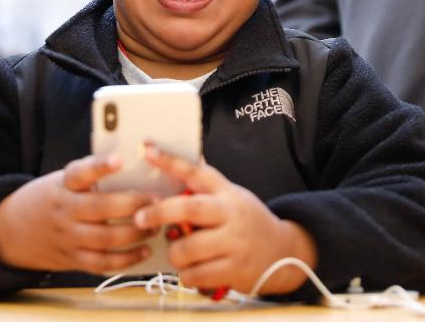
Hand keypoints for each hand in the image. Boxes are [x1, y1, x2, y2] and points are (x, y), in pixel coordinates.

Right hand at [0, 153, 156, 273]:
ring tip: (156, 225)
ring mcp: (67, 237)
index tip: (119, 159)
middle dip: (133, 205)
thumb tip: (134, 170)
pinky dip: (126, 259)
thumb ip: (90, 177)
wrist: (11, 230)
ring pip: (106, 238)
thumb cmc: (52, 198)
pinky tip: (144, 250)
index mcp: (63, 184)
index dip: (100, 166)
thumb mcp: (62, 181)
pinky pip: (102, 263)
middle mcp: (64, 210)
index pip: (80, 172)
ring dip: (135, 233)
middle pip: (101, 208)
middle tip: (156, 201)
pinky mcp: (71, 259)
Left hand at [134, 145, 316, 294]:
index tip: (146, 150)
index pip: (197, 172)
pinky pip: (197, 275)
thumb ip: (206, 182)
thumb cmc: (247, 221)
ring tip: (178, 253)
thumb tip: (183, 157)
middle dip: (160, 212)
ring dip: (175, 253)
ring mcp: (235, 244)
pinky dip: (187, 275)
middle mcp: (232, 215)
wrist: (284, 253)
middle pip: (190, 208)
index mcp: (227, 194)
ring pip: (189, 248)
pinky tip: (191, 271)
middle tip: (140, 218)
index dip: (170, 161)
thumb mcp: (232, 196)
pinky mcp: (235, 271)